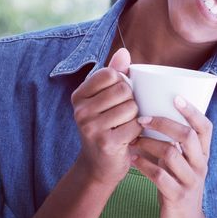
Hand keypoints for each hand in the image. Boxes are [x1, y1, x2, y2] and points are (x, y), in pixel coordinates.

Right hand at [70, 48, 139, 185]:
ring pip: (131, 107)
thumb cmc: (107, 127)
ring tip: (126, 126)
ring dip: (136, 117)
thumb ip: (115, 74)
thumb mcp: (105, 100)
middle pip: (122, 89)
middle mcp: (80, 110)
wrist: (99, 166)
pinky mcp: (105, 142)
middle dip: (132, 100)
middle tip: (125, 115)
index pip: (110, 74)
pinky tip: (129, 138)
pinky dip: (137, 131)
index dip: (123, 83)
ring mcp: (90, 127)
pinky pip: (134, 125)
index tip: (119, 98)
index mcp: (79, 95)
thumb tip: (124, 51)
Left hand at [130, 95, 213, 217]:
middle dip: (164, 123)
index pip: (205, 127)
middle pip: (187, 136)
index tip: (176, 97)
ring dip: (148, 143)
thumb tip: (152, 115)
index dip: (193, 111)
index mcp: (203, 155)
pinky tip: (133, 159)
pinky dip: (144, 165)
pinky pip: (159, 176)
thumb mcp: (183, 165)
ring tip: (134, 140)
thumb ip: (174, 145)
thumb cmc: (178, 188)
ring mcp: (190, 182)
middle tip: (143, 118)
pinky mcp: (177, 197)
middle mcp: (200, 166)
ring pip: (171, 154)